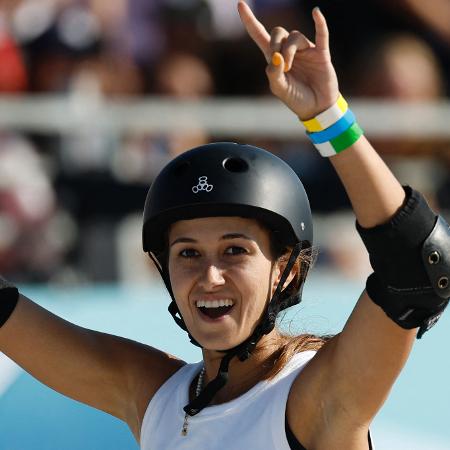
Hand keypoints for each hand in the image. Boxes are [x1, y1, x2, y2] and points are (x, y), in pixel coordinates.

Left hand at [237, 1, 338, 119]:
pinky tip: (315, 13)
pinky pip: (321, 34)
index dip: (250, 21)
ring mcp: (306, 50)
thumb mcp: (279, 89)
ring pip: (295, 36)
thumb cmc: (296, 99)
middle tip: (279, 62)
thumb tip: (276, 55)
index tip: (240, 5)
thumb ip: (273, 73)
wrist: (317, 108)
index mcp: (274, 58)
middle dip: (275, 43)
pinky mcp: (321, 53)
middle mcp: (289, 50)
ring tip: (289, 68)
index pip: (259, 34)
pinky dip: (320, 23)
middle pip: (278, 32)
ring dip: (290, 50)